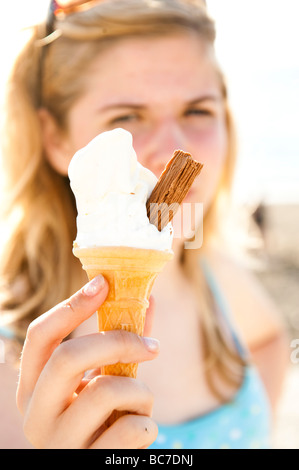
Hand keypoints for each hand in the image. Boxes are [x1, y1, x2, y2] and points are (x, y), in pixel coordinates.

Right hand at [16, 275, 158, 448]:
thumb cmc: (100, 420)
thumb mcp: (99, 381)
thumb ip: (119, 345)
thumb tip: (149, 299)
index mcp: (33, 387)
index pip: (40, 335)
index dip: (71, 305)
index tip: (103, 283)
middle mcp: (36, 414)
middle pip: (69, 356)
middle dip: (118, 342)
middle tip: (151, 346)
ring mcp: (59, 443)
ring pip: (106, 391)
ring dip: (141, 392)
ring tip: (141, 404)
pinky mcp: (88, 466)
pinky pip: (131, 430)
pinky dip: (147, 424)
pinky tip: (138, 431)